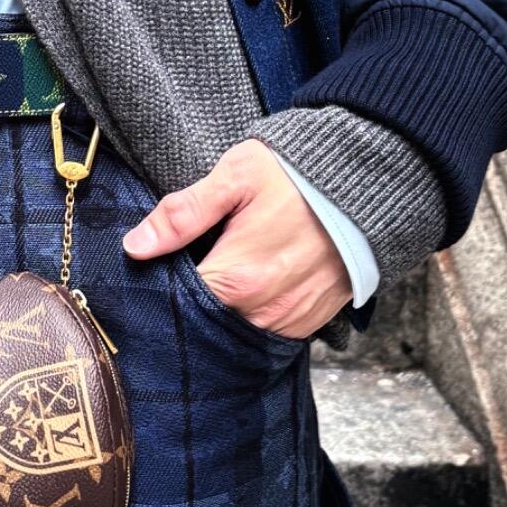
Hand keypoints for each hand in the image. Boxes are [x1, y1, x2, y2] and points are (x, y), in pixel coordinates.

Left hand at [121, 139, 351, 339]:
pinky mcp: (308, 324)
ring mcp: (288, 322)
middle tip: (190, 263)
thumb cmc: (300, 175)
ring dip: (220, 308)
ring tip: (222, 270)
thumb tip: (135, 246)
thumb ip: (183, 214)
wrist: (371, 184)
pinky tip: (248, 285)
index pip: (174, 303)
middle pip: (202, 321)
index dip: (159, 284)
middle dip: (188, 299)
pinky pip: (265, 331)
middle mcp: (262, 312)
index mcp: (236, 279)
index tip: (154, 266)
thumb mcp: (236, 178)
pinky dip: (251, 314)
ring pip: (232, 330)